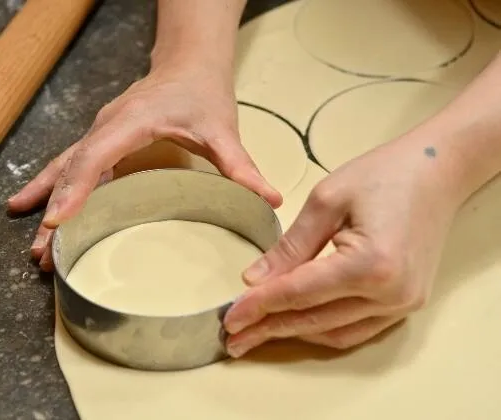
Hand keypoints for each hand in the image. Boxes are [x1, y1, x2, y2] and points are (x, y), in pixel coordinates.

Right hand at [7, 66, 281, 270]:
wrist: (187, 64)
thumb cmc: (202, 93)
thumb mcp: (222, 129)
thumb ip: (241, 165)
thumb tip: (271, 198)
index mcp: (132, 121)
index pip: (97, 155)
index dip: (76, 187)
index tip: (60, 220)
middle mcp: (107, 126)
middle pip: (73, 169)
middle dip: (56, 211)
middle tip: (44, 253)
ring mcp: (100, 133)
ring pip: (65, 170)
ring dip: (48, 205)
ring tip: (34, 246)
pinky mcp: (102, 141)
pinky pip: (71, 166)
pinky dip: (52, 189)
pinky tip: (31, 208)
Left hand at [223, 138, 461, 355]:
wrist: (438, 171)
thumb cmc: (382, 174)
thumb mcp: (327, 200)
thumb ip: (290, 246)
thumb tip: (253, 280)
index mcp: (370, 263)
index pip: (299, 293)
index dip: (258, 306)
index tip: (228, 317)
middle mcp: (390, 293)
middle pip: (314, 320)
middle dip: (269, 328)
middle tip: (233, 336)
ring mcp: (403, 303)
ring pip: (335, 333)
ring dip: (294, 333)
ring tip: (257, 332)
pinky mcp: (406, 303)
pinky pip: (357, 329)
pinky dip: (322, 329)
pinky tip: (296, 324)